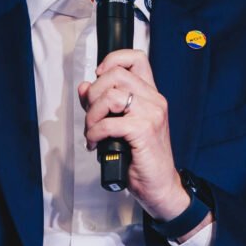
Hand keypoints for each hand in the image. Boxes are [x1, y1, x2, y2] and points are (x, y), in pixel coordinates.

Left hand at [79, 49, 189, 221]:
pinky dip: (94, 133)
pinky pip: (108, 122)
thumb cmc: (143, 158)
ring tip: (92, 131)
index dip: (112, 60)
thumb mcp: (121, 126)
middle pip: (115, 75)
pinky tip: (95, 143)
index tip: (99, 76)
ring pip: (110, 96)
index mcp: (151, 96)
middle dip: (93, 94)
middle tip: (91, 115)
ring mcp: (151, 114)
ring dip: (92, 115)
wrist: (160, 186)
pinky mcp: (144, 131)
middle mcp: (154, 100)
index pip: (136, 58)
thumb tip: (84, 87)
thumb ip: (103, 105)